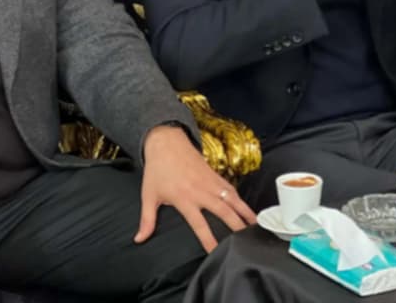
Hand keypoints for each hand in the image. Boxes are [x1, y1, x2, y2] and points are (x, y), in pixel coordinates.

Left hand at [135, 125, 255, 252]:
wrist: (167, 143)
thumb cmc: (157, 170)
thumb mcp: (148, 195)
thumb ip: (147, 219)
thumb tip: (139, 239)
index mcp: (185, 198)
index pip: (199, 224)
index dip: (209, 239)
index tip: (217, 252)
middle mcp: (201, 191)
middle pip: (224, 211)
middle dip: (236, 226)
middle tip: (247, 240)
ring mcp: (211, 182)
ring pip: (232, 199)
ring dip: (245, 213)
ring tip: (255, 226)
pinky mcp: (216, 175)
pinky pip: (232, 190)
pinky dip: (241, 200)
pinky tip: (248, 210)